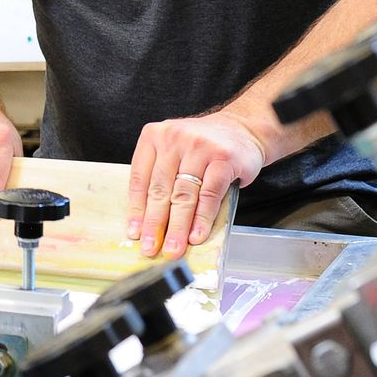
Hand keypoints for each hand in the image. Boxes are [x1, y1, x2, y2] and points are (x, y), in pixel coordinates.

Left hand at [126, 111, 264, 258]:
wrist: (242, 128)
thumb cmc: (202, 146)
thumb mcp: (174, 151)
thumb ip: (161, 177)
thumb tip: (149, 222)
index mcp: (153, 136)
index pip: (140, 179)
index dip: (137, 210)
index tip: (135, 234)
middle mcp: (174, 139)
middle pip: (160, 190)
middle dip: (155, 225)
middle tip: (151, 249)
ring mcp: (199, 147)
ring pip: (183, 195)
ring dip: (177, 227)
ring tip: (173, 248)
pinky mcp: (224, 159)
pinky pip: (209, 195)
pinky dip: (202, 219)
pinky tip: (196, 236)